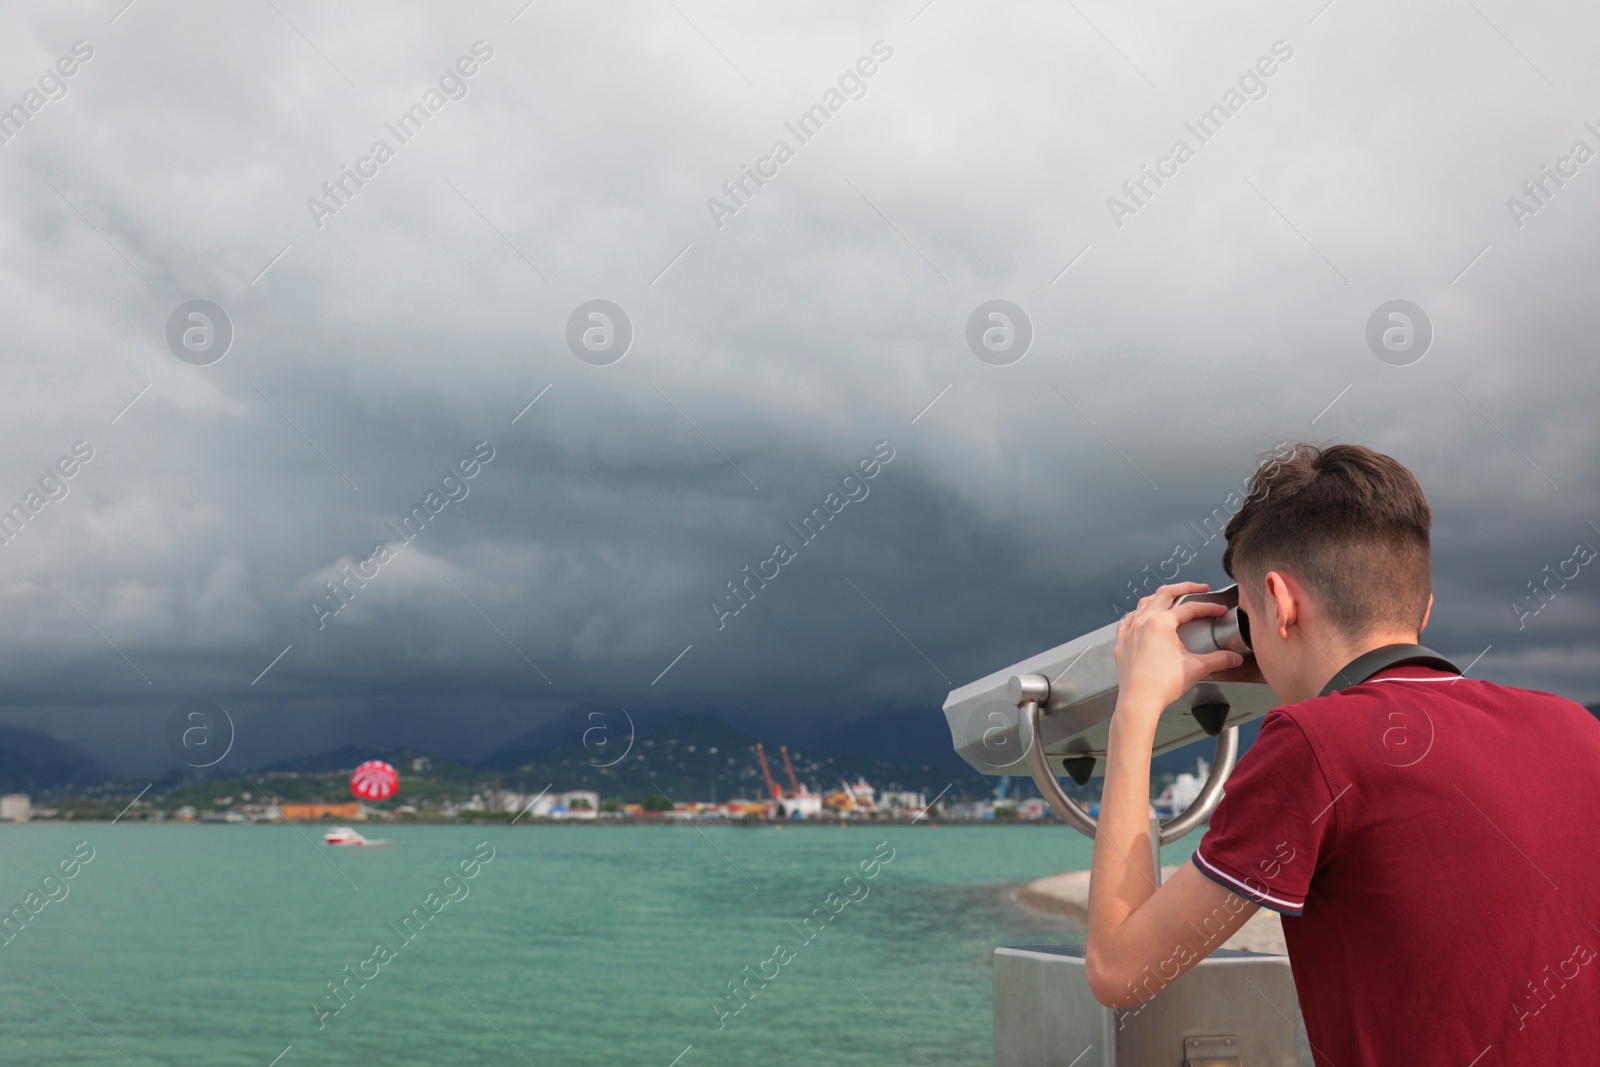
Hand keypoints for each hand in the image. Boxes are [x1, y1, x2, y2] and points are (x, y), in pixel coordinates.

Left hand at [1113, 583, 1244, 734]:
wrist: (1138, 702)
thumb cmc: (1161, 685)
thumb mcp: (1196, 668)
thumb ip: (1218, 660)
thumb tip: (1233, 658)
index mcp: (1161, 623)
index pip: (1189, 608)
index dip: (1207, 607)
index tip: (1217, 610)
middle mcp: (1143, 622)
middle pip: (1164, 594)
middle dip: (1184, 588)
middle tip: (1198, 589)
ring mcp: (1129, 631)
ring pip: (1144, 604)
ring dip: (1160, 598)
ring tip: (1172, 600)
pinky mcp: (1122, 642)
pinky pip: (1129, 619)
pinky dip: (1139, 614)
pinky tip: (1143, 618)